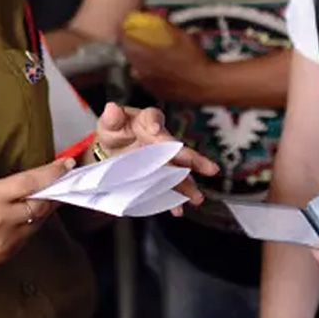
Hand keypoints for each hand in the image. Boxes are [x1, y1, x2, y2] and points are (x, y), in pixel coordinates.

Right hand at [0, 158, 75, 277]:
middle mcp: (4, 219)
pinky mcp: (9, 253)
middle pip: (42, 203)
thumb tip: (32, 185)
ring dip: (45, 208)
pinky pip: (28, 235)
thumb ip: (6, 189)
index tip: (68, 164)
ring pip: (38, 221)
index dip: (52, 172)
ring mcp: (9, 239)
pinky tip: (29, 217)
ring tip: (50, 197)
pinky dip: (32, 224)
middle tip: (65, 181)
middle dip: (56, 192)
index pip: (31, 182)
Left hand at [94, 103, 218, 211]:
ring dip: (188, 185)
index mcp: (147, 120)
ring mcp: (162, 157)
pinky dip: (173, 198)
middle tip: (209, 168)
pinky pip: (169, 186)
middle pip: (177, 147)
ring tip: (197, 198)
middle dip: (193, 159)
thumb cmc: (116, 131)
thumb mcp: (109, 123)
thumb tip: (111, 109)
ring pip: (178, 171)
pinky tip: (178, 208)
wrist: (113, 149)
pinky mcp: (159, 174)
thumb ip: (111, 118)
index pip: (153, 117)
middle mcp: (160, 138)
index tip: (156, 130)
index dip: (155, 123)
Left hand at [122, 24, 213, 104]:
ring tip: (147, 56)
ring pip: (134, 69)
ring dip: (138, 61)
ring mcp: (147, 84)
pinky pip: (145, 81)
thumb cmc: (195, 58)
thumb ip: (164, 26)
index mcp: (145, 54)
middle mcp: (141, 71)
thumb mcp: (181, 36)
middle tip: (138, 40)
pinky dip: (147, 74)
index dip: (124, 32)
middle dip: (131, 47)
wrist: (207, 84)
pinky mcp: (154, 93)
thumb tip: (154, 17)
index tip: (126, 27)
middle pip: (127, 55)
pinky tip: (158, 70)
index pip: (124, 40)